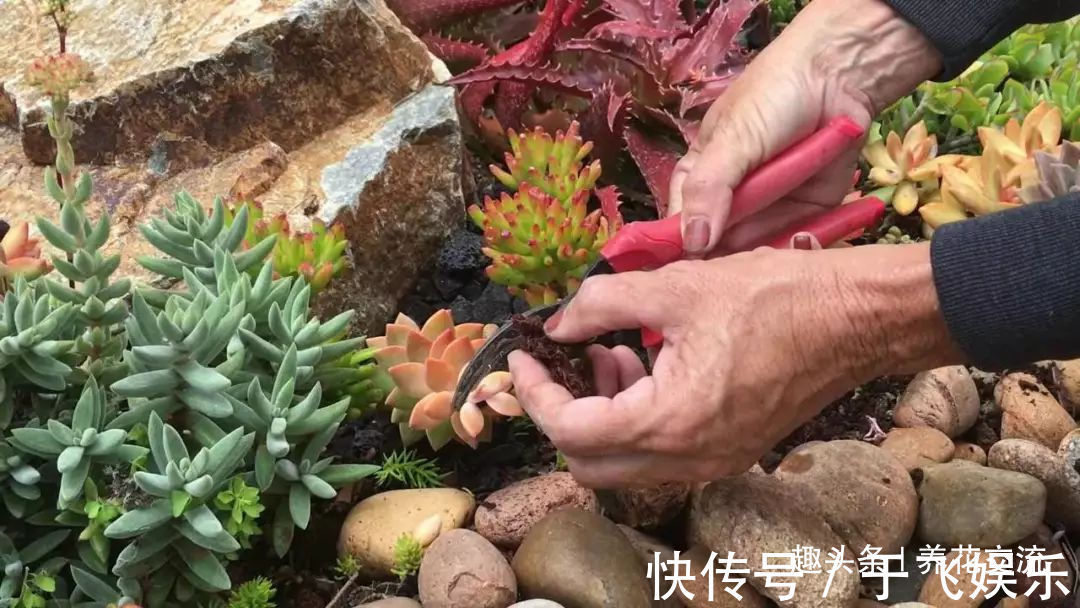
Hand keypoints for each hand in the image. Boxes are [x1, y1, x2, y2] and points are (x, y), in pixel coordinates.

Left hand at [509, 243, 960, 486]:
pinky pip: (661, 455)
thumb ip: (599, 304)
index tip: (522, 358)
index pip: (569, 430)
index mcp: (669, 420)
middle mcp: (688, 458)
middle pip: (588, 462)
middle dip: (564, 411)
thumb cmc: (773, 297)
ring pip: (624, 464)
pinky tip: (648, 365)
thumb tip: (557, 323)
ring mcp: (711, 462)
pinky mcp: (729, 452)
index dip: (534, 393)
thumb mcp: (673, 285)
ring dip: (601, 414)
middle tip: (567, 360)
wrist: (853, 319)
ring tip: (613, 352)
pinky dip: (637, 419)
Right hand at [670, 0, 942, 255]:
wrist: (842, 74)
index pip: (681, 223)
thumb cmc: (773, 97)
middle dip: (722, 263)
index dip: (680, 249)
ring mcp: (770, 208)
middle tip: (728, 283)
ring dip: (757, 263)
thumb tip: (690, 243)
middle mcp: (732, 199)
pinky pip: (794, 244)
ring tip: (759, 277)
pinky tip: (788, 266)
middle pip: (718, 245)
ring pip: (755, 251)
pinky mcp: (808, 214)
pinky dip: (791, 254)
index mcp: (701, 177)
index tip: (682, 276)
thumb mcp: (732, 141)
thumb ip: (709, 191)